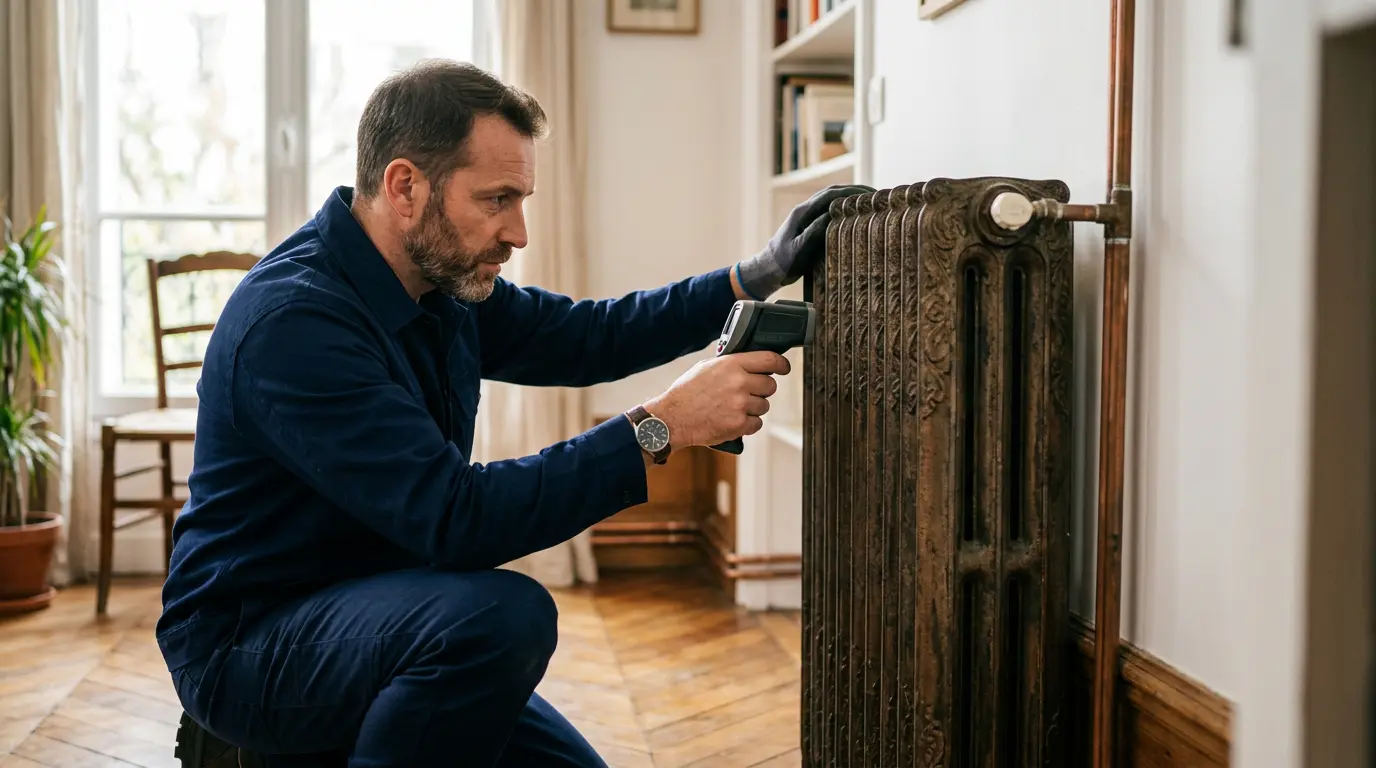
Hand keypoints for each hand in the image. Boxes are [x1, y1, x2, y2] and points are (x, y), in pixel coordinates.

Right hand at [640, 351, 790, 450]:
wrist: (673, 418)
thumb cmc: (687, 392)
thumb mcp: (706, 367)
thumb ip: (731, 364)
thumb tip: (750, 363)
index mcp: (732, 364)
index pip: (769, 360)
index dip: (781, 364)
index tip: (784, 368)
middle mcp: (739, 383)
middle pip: (770, 386)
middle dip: (762, 390)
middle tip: (748, 393)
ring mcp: (741, 404)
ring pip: (764, 406)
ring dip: (754, 408)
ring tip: (733, 408)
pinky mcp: (739, 424)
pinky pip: (757, 423)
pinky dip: (748, 424)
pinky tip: (732, 419)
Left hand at [735, 183, 874, 299]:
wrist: (767, 270)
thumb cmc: (782, 263)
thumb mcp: (799, 249)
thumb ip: (814, 232)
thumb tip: (832, 216)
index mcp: (802, 213)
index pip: (831, 195)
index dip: (852, 193)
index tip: (870, 195)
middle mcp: (805, 210)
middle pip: (833, 193)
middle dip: (855, 191)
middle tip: (877, 195)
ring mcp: (806, 217)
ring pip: (832, 200)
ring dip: (851, 198)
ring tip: (871, 202)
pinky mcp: (809, 225)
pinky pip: (829, 211)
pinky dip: (844, 209)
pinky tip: (856, 215)